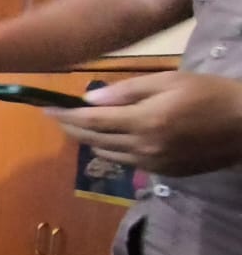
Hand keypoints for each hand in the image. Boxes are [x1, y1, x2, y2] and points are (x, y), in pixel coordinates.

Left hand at [46, 71, 241, 175]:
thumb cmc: (209, 94)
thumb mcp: (168, 81)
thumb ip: (126, 91)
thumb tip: (89, 99)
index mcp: (143, 122)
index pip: (91, 121)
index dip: (65, 115)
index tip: (46, 108)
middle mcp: (143, 148)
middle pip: (93, 140)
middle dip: (71, 128)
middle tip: (57, 116)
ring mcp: (153, 164)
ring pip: (107, 154)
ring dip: (89, 140)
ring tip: (79, 125)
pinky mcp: (163, 173)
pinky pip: (127, 162)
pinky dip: (112, 149)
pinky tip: (111, 138)